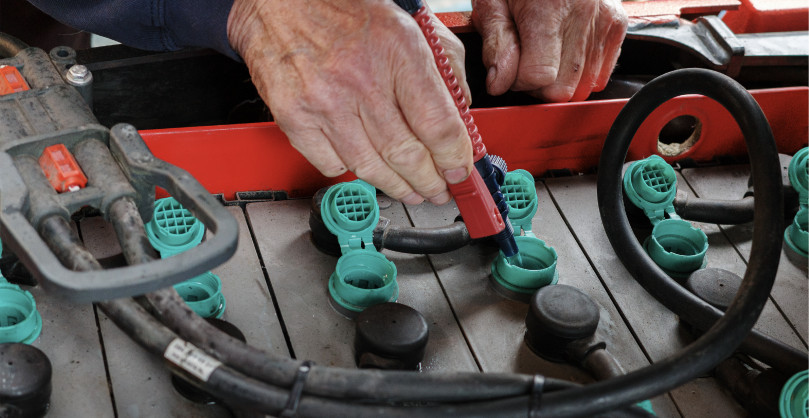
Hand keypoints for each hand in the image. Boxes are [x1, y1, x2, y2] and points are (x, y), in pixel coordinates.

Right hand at [227, 0, 472, 204]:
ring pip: (369, 168)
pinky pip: (331, 164)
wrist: (279, 2)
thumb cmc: (344, 10)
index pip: (438, 125)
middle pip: (406, 154)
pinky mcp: (294, 118)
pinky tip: (365, 166)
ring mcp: (324, 103)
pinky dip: (351, 171)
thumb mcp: (408, 24)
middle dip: (430, 182)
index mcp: (397, 51)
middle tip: (439, 190)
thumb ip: (443, 67)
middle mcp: (360, 79)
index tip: (460, 172)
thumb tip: (459, 112)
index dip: (454, 158)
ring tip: (410, 191)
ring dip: (396, 187)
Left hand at [471, 0, 626, 101]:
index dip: (517, 81)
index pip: (538, 76)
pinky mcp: (617, 24)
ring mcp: (605, 20)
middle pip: (563, 88)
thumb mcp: (492, 1)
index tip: (509, 68)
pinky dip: (581, 72)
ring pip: (584, 86)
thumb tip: (499, 83)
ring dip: (560, 79)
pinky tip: (564, 51)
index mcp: (548, 9)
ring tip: (545, 52)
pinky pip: (601, 74)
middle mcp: (583, 15)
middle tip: (525, 60)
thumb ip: (496, 44)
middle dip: (539, 85)